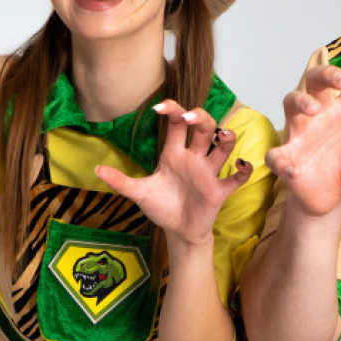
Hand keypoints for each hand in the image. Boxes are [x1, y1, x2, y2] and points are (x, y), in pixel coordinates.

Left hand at [95, 102, 251, 245]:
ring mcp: (208, 173)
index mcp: (174, 154)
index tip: (160, 108)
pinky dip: (244, 170)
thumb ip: (120, 181)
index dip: (172, 110)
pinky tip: (241, 166)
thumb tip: (96, 169)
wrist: (177, 232)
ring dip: (228, 139)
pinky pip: (238, 178)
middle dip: (201, 117)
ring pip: (224, 147)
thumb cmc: (162, 207)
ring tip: (224, 136)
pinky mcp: (220, 190)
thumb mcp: (139, 193)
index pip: (177, 123)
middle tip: (190, 119)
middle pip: (204, 128)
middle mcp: (194, 158)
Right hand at [266, 63, 340, 215]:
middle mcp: (322, 113)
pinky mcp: (287, 156)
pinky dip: (280, 157)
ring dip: (301, 101)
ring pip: (291, 102)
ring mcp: (302, 132)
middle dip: (328, 73)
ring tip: (315, 109)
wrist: (331, 198)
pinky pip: (277, 153)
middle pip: (317, 79)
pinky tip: (292, 166)